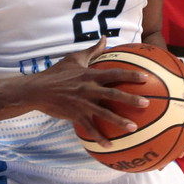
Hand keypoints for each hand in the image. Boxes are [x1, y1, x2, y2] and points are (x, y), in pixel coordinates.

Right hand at [29, 37, 149, 147]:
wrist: (37, 90)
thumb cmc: (57, 73)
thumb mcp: (75, 58)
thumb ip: (93, 50)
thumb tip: (105, 38)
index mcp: (90, 74)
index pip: (114, 73)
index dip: (130, 75)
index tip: (145, 77)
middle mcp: (88, 89)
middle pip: (113, 95)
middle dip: (130, 99)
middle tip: (146, 103)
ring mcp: (82, 104)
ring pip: (104, 114)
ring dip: (120, 121)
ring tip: (134, 127)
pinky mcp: (75, 115)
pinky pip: (90, 129)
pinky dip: (100, 137)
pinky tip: (110, 145)